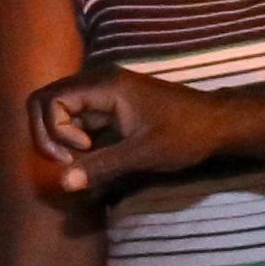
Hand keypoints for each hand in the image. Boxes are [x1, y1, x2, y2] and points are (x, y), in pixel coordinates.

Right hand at [28, 61, 238, 191]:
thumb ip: (102, 166)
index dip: (54, 130)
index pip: (51, 99)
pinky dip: (73, 138)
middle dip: (46, 133)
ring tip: (78, 162)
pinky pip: (78, 118)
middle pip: (48, 100)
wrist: (217, 125)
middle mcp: (100, 83)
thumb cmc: (185, 134)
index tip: (82, 151)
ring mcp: (104, 95)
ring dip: (59, 137)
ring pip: (61, 111)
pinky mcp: (111, 108)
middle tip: (66, 161)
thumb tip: (63, 182)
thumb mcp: (143, 153)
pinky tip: (88, 158)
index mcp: (106, 85)